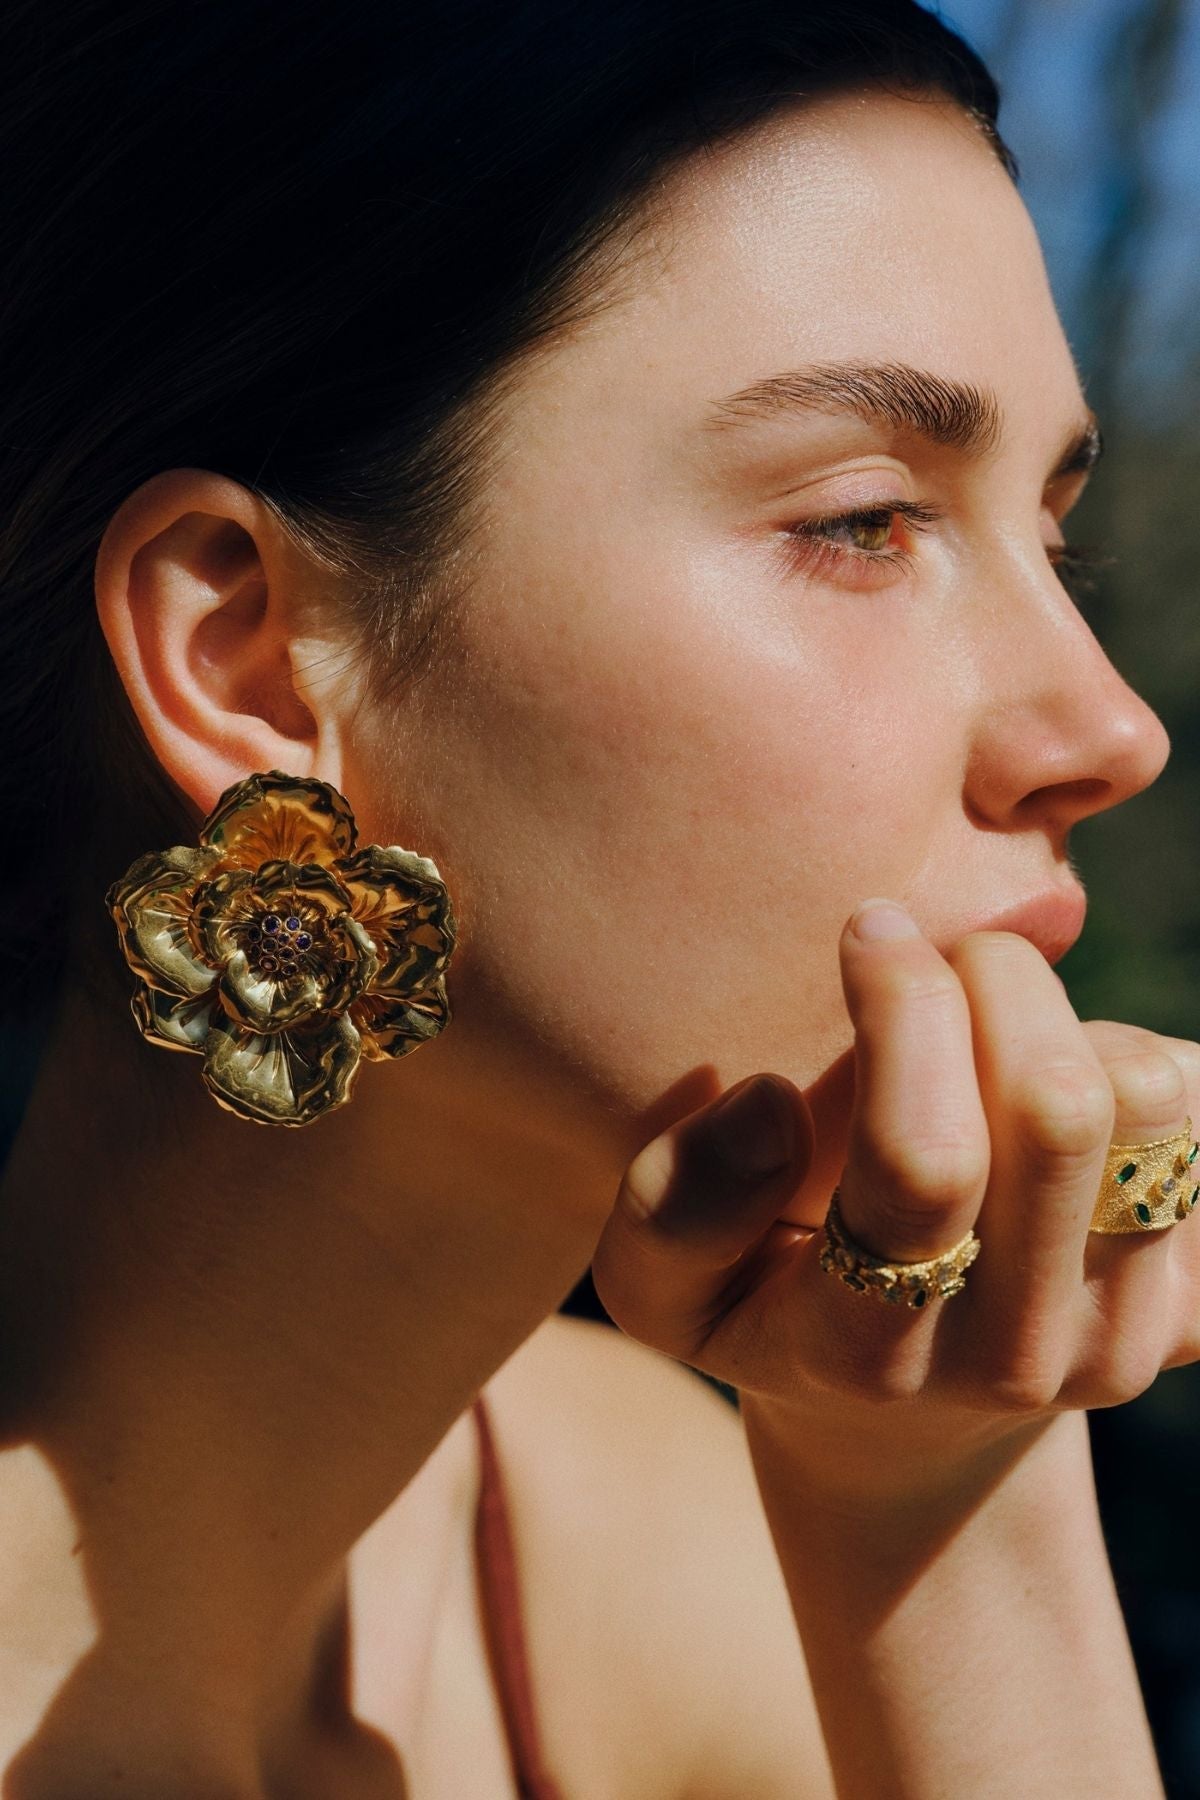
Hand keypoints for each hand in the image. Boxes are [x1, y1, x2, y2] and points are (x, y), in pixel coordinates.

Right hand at [590, 902, 1199, 1499]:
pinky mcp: (1192, 1307)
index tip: (869, 928)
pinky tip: (1060, 1103)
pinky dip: (1138, 1068)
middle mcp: (1011, 1356)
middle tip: (943, 963)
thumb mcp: (666, 1290)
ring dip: (1072, 1020)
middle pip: (1063, 1108)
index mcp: (867, 1349)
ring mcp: (1119, 1338)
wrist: (909, 1433)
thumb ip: (681, 1201)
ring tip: (997, 1040)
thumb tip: (775, 1107)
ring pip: (1151, 1099)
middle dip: (998, 977)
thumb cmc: (771, 1311)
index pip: (923, 1160)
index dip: (903, 1010)